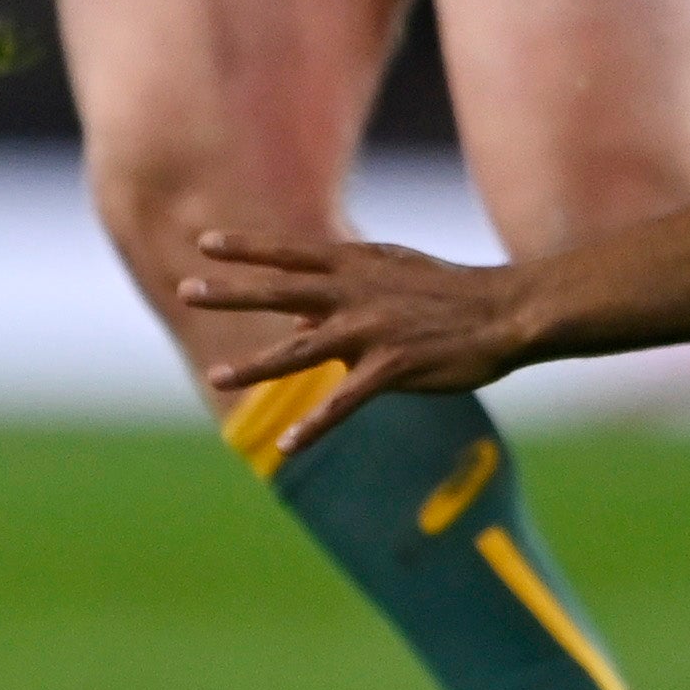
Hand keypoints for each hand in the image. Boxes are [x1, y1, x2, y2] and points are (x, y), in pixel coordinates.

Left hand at [187, 230, 541, 447]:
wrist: (504, 312)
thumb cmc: (447, 293)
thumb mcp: (391, 277)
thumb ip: (339, 297)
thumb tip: (292, 326)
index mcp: (356, 267)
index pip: (290, 254)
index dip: (247, 248)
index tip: (205, 243)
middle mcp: (355, 294)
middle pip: (280, 292)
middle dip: (231, 292)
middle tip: (185, 290)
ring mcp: (371, 331)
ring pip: (299, 353)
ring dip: (254, 366)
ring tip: (215, 377)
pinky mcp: (393, 368)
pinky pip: (344, 404)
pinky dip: (315, 426)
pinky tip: (288, 446)